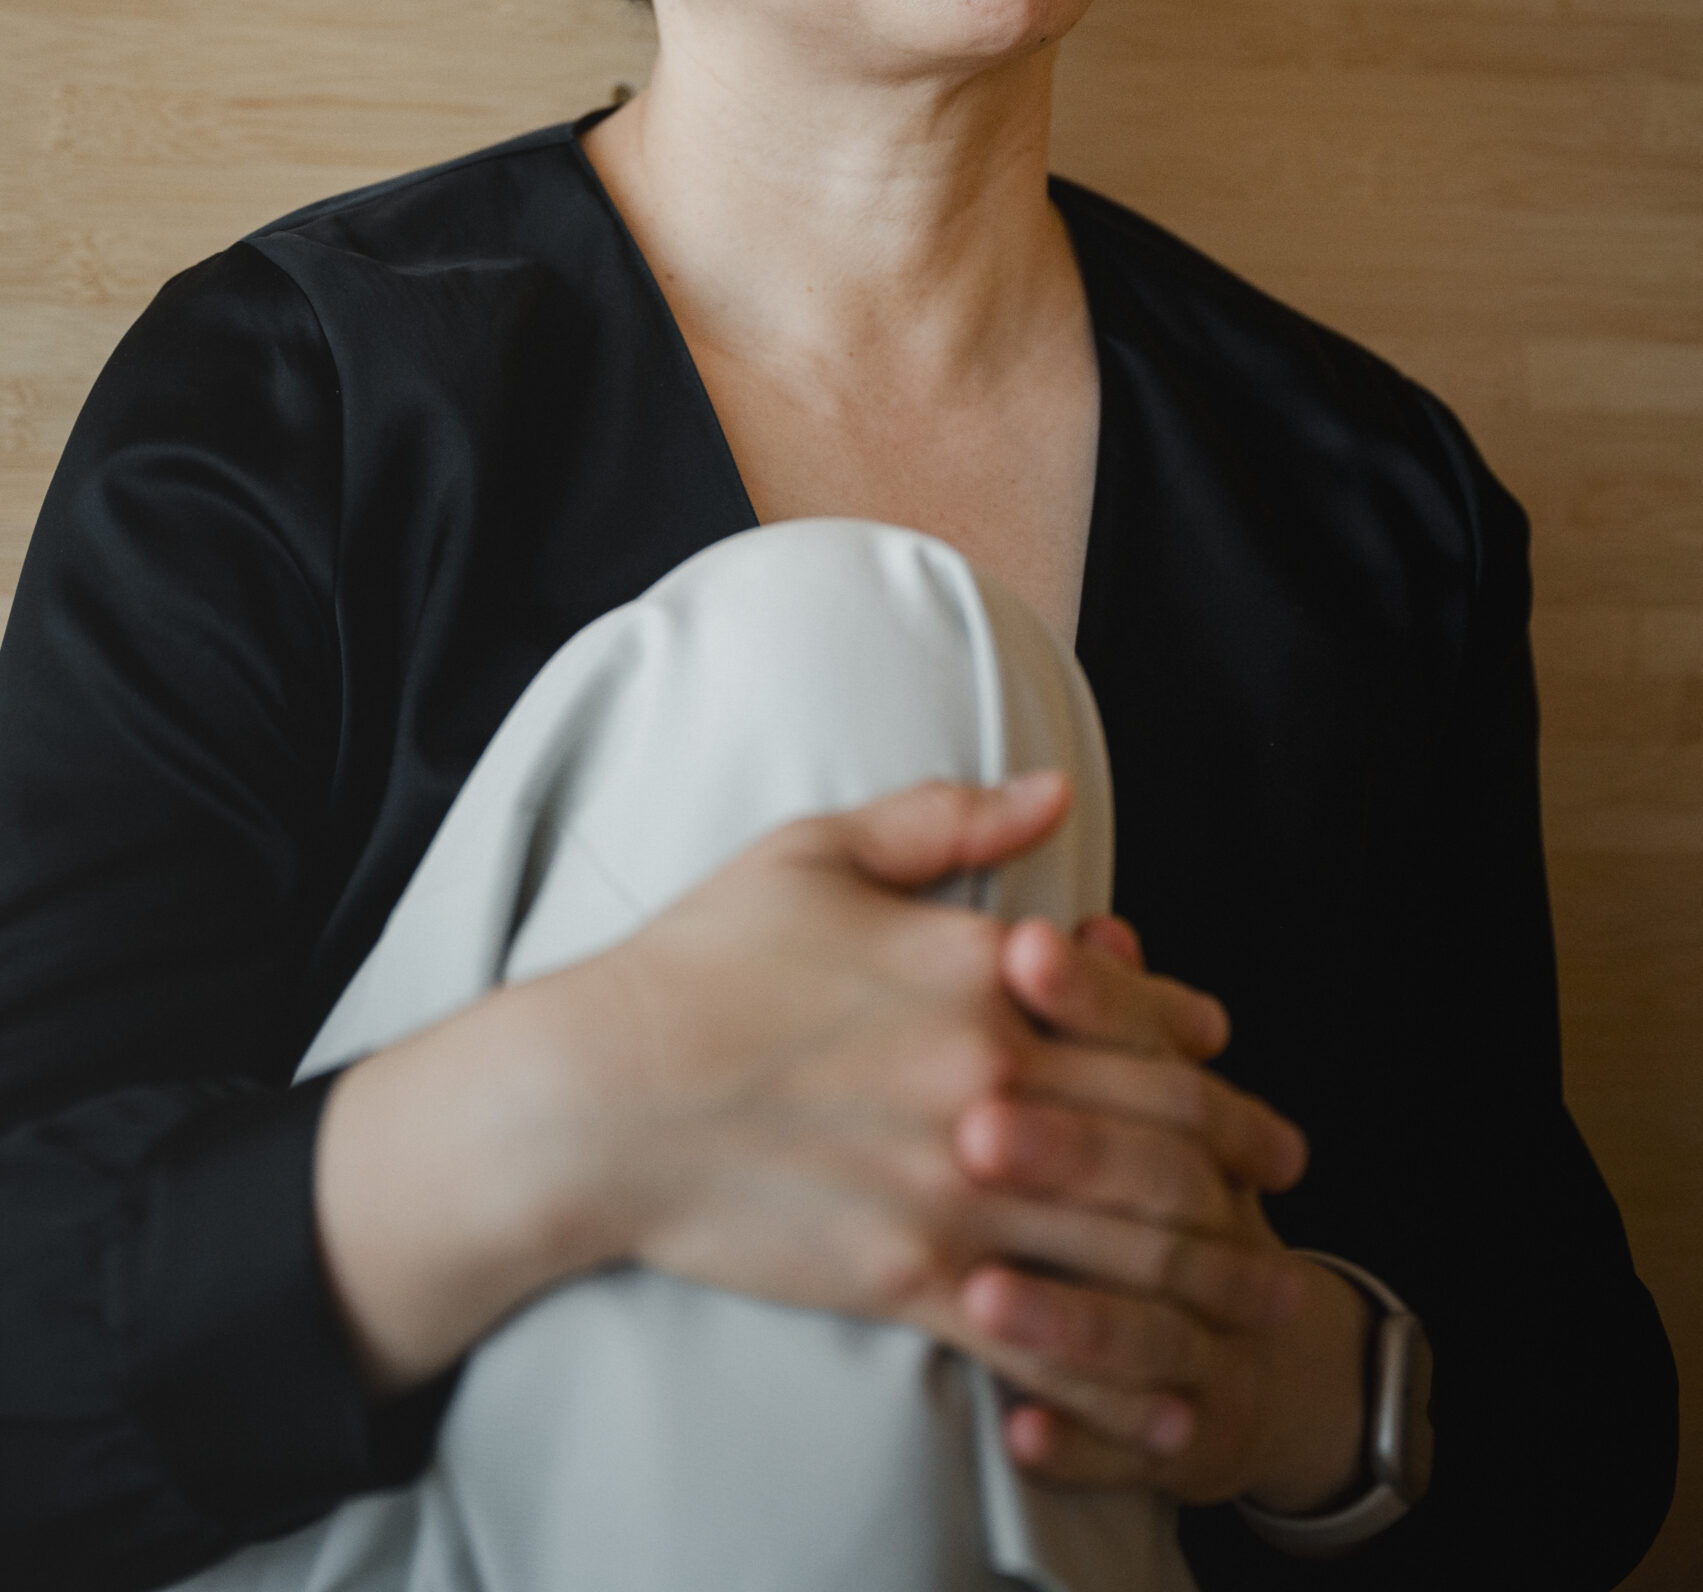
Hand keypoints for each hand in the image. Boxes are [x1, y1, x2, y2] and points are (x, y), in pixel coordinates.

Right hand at [555, 776, 1290, 1323]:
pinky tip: (1165, 1388)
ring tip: (1258, 1286)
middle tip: (1282, 1175)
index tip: (1232, 1059)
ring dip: (1209, 1267)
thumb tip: (1055, 791)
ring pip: (1126, 1238)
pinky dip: (1118, 1366)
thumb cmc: (702, 959)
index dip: (1197, 1042)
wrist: (602, 1093)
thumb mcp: (822, 851)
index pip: (1133, 1011)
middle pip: (1159, 1132)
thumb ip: (951, 820)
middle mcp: (991, 1083)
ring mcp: (958, 1189)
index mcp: (980, 973)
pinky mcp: (910, 1278)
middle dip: (1237, 1158)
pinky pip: (1044, 1333)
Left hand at [949, 913, 1369, 1512]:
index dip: (1089, 996)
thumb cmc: (1167, 1177)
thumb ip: (1114, 1003)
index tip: (1018, 951)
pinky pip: (1132, 1440)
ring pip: (1139, 1320)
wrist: (1276, 1329)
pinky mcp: (1189, 1429)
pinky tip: (1022, 1434)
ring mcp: (1203, 1330)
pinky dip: (1082, 1437)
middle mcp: (1201, 1219)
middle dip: (1067, 1151)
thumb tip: (1101, 925)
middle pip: (1148, 1175)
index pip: (1147, 1043)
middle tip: (976, 1124)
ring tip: (980, 1292)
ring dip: (1063, 1311)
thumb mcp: (1153, 1080)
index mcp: (1184, 1119)